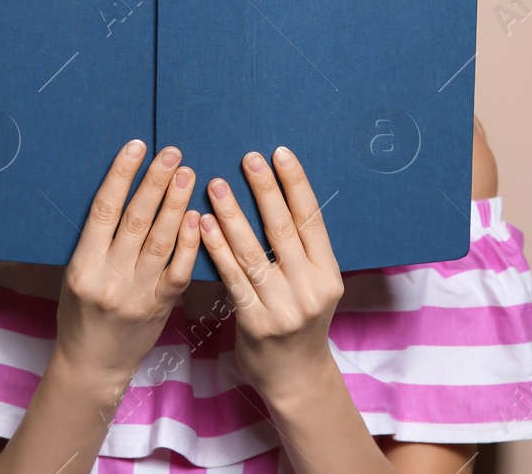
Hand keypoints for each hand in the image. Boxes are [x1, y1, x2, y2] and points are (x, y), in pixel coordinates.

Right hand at [53, 139, 201, 387]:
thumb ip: (96, 242)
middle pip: (135, 219)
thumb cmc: (80, 315)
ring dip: (175, 203)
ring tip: (187, 173)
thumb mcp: (74, 275)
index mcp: (82, 266)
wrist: (93, 365)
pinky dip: (189, 242)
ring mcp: (137, 294)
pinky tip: (196, 217)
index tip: (136, 147)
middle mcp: (109, 277)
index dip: (121, 174)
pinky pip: (178, 270)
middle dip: (155, 182)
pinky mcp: (160, 307)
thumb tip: (123, 192)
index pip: (104, 210)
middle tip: (171, 152)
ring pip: (160, 240)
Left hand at [199, 146, 343, 400]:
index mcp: (328, 274)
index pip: (312, 219)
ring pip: (253, 250)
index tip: (280, 153)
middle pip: (283, 229)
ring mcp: (283, 307)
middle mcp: (310, 288)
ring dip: (232, 213)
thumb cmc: (300, 323)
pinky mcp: (256, 322)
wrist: (295, 378)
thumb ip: (300, 252)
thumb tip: (276, 197)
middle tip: (248, 157)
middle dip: (265, 189)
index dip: (296, 184)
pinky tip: (203, 224)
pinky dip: (217, 248)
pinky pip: (232, 277)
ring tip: (216, 184)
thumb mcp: (314, 287)